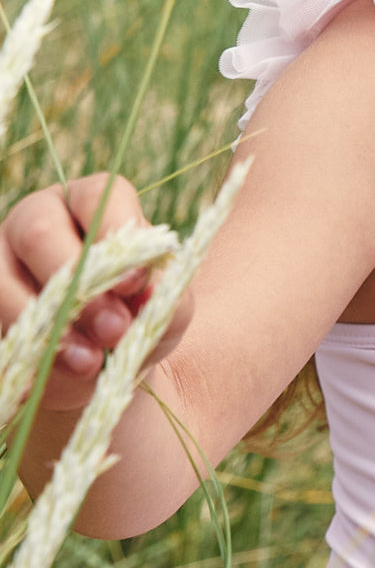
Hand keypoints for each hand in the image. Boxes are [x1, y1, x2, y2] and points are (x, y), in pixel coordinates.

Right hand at [0, 174, 192, 411]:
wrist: (96, 364)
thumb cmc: (135, 319)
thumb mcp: (166, 312)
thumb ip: (166, 299)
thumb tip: (147, 291)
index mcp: (95, 205)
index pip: (101, 197)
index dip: (117, 234)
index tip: (135, 284)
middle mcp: (41, 216)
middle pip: (40, 230)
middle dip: (77, 285)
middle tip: (114, 331)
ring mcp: (3, 254)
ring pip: (4, 276)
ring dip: (48, 324)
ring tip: (88, 363)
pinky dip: (23, 346)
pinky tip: (50, 370)